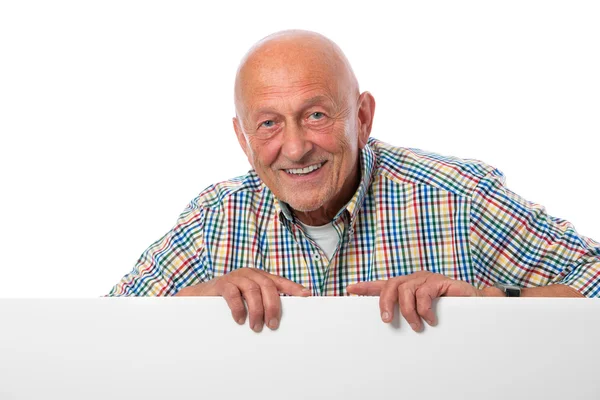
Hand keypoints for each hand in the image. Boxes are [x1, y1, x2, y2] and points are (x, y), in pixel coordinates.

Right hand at [175, 268, 310, 331]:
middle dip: (273, 306)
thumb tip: (277, 322)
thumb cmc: (228, 301)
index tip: (307, 295)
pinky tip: (240, 319)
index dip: (293, 287)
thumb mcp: (247, 301)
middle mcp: (249, 274)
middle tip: (273, 325)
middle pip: (268, 286)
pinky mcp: (221, 284)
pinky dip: (238, 308)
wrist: (198, 297)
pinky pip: (232, 294)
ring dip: (257, 310)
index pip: (279, 281)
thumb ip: (261, 305)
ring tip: (256, 327)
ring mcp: (235, 277)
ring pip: (253, 290)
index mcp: (259, 278)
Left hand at [346, 271, 481, 331]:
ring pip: (405, 290)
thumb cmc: (448, 313)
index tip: (350, 289)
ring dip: (408, 311)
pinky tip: (431, 319)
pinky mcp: (439, 281)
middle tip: (385, 320)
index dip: (366, 286)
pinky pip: (423, 293)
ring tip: (417, 326)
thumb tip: (389, 324)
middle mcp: (414, 280)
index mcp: (407, 287)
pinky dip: (424, 309)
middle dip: (384, 303)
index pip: (383, 285)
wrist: (476, 306)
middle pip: (390, 285)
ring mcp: (426, 279)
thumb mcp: (422, 315)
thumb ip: (407, 315)